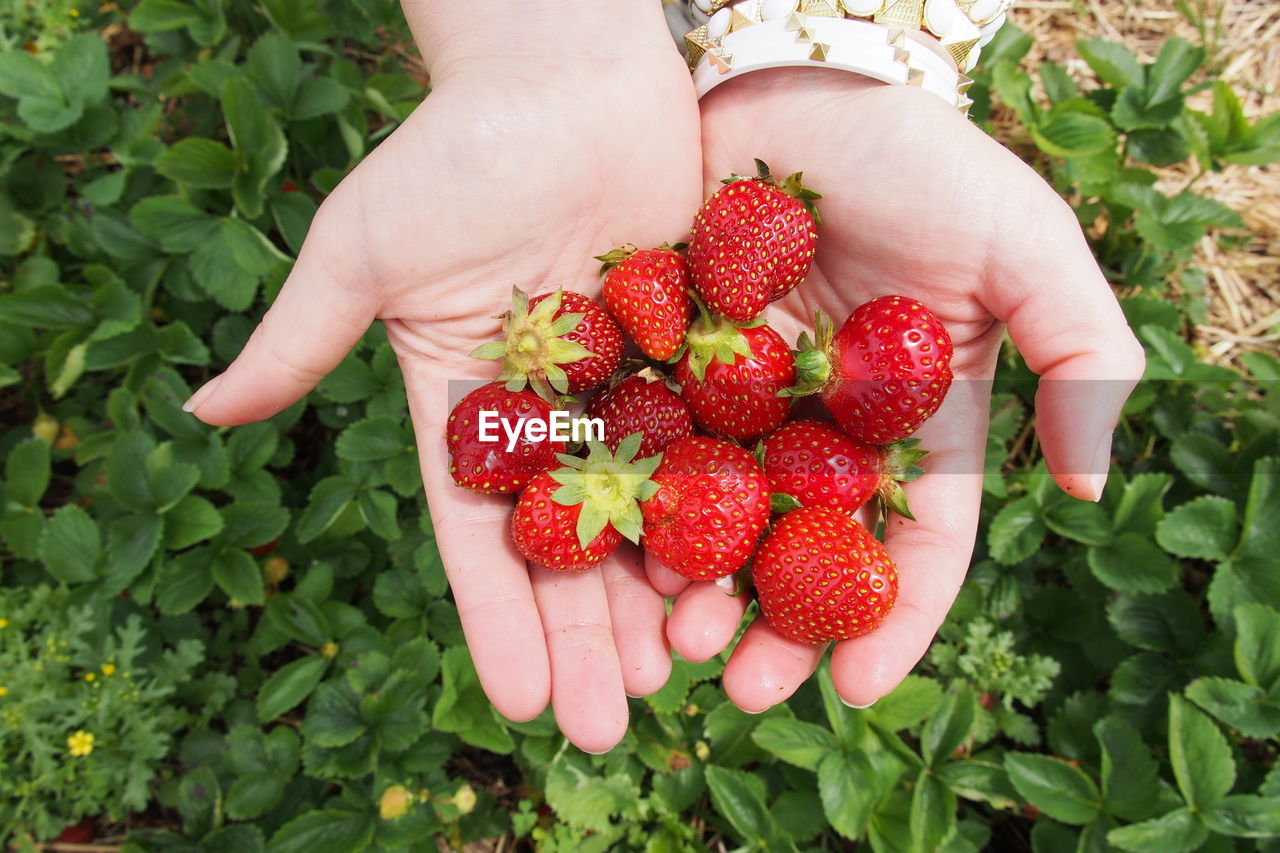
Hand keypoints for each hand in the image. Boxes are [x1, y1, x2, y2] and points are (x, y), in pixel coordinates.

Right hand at [186, 4, 702, 752]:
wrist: (561, 70)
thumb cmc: (453, 151)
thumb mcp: (363, 249)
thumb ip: (301, 338)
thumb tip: (198, 414)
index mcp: (473, 408)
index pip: (483, 536)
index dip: (500, 621)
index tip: (519, 702)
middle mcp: (554, 414)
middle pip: (573, 546)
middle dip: (588, 638)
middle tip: (610, 728)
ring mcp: (631, 387)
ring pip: (653, 512)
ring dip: (667, 596)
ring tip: (685, 677)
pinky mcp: (700, 347)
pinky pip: (720, 439)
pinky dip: (734, 506)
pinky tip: (754, 575)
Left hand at [651, 68, 1144, 711]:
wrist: (782, 83)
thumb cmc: (912, 158)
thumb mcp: (1023, 245)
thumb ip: (1080, 356)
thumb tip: (1092, 489)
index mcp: (914, 422)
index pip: (914, 543)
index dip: (893, 619)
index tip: (858, 690)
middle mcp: (824, 431)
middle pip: (805, 555)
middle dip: (780, 629)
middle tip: (743, 689)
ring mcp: (740, 406)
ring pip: (721, 525)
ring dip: (700, 593)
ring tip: (675, 644)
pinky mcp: (664, 372)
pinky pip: (650, 458)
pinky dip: (638, 516)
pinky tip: (617, 561)